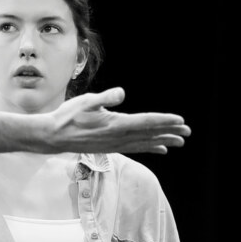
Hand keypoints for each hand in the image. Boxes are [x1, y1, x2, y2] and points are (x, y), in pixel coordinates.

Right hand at [48, 88, 188, 154]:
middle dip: (169, 132)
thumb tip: (121, 93)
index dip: (164, 121)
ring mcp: (115, 144)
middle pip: (149, 134)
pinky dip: (149, 148)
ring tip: (179, 142)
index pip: (145, 122)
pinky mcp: (111, 147)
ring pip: (144, 143)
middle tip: (187, 132)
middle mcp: (117, 137)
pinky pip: (135, 148)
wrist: (53, 137)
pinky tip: (160, 149)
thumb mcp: (85, 101)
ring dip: (163, 141)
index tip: (180, 121)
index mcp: (114, 124)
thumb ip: (105, 97)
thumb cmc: (67, 116)